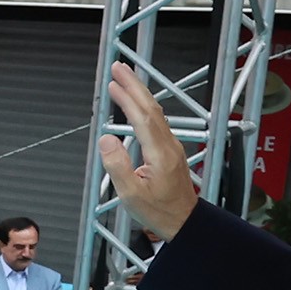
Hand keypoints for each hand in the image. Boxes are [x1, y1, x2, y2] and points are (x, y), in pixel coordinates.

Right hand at [96, 63, 202, 239]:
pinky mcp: (170, 150)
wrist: (184, 222)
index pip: (143, 118)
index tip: (114, 81)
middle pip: (151, 108)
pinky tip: (136, 103)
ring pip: (156, 113)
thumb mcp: (131, 195)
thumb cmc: (159, 211)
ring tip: (123, 79)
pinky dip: (143, 107)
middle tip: (119, 67)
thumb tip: (106, 139)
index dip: (128, 97)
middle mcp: (169, 146)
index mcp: (159, 155)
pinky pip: (157, 121)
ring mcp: (172, 147)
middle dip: (134, 85)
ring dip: (139, 93)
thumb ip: (117, 165)